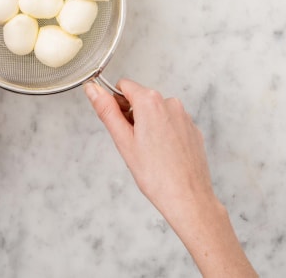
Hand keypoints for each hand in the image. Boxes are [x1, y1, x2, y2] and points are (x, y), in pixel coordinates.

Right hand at [85, 79, 213, 218]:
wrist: (188, 198)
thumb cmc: (156, 175)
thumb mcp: (123, 140)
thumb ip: (106, 110)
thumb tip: (93, 89)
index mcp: (151, 102)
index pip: (124, 86)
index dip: (115, 103)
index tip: (118, 123)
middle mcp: (170, 103)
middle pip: (141, 99)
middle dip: (132, 116)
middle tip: (133, 144)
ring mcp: (184, 116)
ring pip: (156, 112)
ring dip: (148, 125)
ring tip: (149, 152)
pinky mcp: (193, 129)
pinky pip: (171, 123)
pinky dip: (164, 134)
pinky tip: (163, 155)